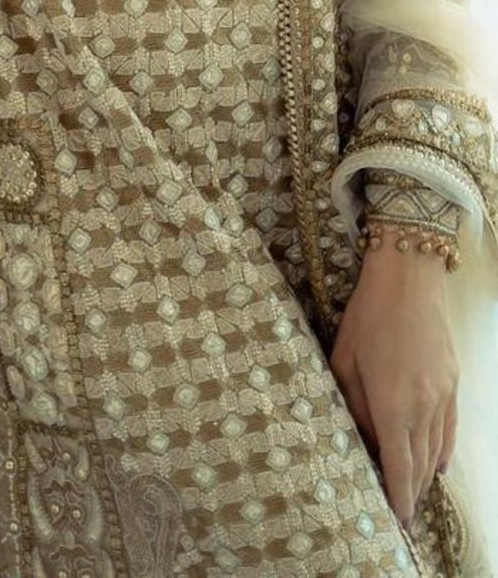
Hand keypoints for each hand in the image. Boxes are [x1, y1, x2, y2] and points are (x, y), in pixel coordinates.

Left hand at [329, 242, 457, 529]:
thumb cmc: (368, 315)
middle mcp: (423, 407)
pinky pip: (449, 428)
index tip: (397, 520)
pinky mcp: (453, 382)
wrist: (410, 279)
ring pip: (437, 449)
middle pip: (420, 463)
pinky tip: (438, 465)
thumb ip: (353, 404)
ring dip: (426, 474)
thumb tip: (361, 437)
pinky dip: (443, 451)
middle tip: (400, 513)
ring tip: (414, 494)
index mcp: (392, 405)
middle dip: (411, 491)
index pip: (398, 465)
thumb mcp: (345, 360)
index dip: (398, 496)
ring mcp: (443, 396)